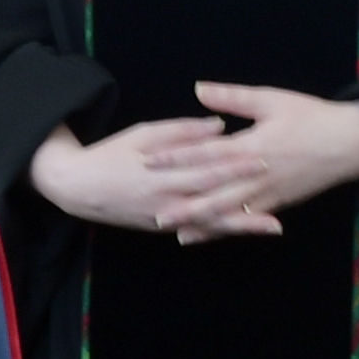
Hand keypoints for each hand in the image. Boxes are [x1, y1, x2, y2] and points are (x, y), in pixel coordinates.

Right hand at [28, 115, 286, 241]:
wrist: (78, 188)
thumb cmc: (112, 153)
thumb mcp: (144, 133)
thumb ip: (182, 131)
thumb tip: (219, 126)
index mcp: (164, 174)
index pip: (208, 168)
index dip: (237, 165)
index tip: (264, 158)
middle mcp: (169, 201)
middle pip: (217, 198)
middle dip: (250, 196)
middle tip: (280, 193)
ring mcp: (167, 219)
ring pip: (213, 223)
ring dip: (244, 225)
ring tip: (273, 226)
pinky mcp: (163, 229)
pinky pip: (198, 231)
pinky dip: (221, 232)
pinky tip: (242, 232)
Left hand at [150, 82, 358, 231]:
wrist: (352, 144)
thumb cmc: (313, 117)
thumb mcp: (273, 99)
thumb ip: (234, 97)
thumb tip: (198, 89)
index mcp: (253, 146)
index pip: (206, 152)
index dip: (176, 157)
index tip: (148, 160)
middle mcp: (258, 174)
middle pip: (214, 191)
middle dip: (183, 202)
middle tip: (153, 212)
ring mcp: (269, 193)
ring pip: (229, 211)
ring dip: (201, 222)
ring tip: (174, 230)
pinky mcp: (278, 204)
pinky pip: (247, 220)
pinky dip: (225, 229)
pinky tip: (206, 235)